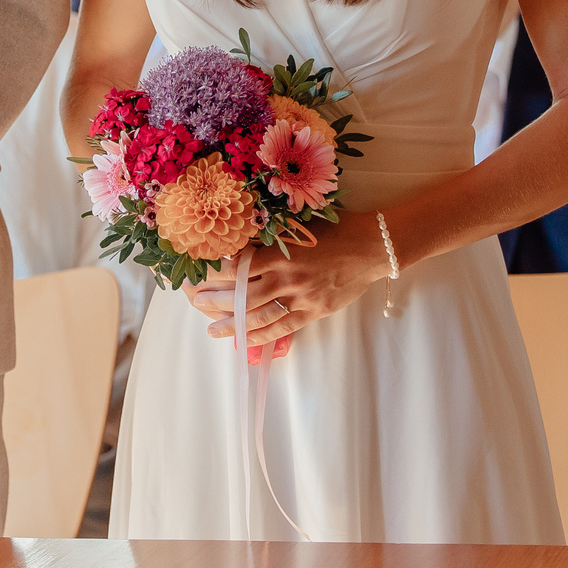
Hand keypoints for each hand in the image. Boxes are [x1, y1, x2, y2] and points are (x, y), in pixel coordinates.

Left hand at [184, 215, 387, 361]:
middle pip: (242, 294)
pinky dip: (260, 337)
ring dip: (232, 324)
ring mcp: (301, 297)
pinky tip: (243, 339)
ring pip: (258, 316)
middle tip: (196, 302)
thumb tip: (237, 246)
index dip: (215, 272)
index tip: (198, 274)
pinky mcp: (313, 312)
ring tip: (212, 329)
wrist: (370, 246)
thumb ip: (270, 238)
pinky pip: (281, 328)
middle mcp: (288, 276)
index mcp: (282, 252)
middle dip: (215, 300)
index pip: (238, 265)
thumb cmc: (334, 230)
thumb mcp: (298, 227)